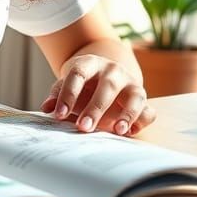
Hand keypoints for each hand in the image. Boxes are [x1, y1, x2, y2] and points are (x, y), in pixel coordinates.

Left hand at [40, 54, 154, 135]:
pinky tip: (129, 133)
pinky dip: (142, 122)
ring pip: (135, 95)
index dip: (68, 94)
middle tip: (83, 127)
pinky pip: (149, 111)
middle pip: (107, 86)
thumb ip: (58, 95)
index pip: (78, 74)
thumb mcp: (67, 85)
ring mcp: (131, 83)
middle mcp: (114, 70)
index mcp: (90, 63)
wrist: (103, 77)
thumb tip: (47, 108)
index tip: (59, 115)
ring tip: (117, 131)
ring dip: (128, 114)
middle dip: (95, 108)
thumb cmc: (82, 84)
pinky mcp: (142, 99)